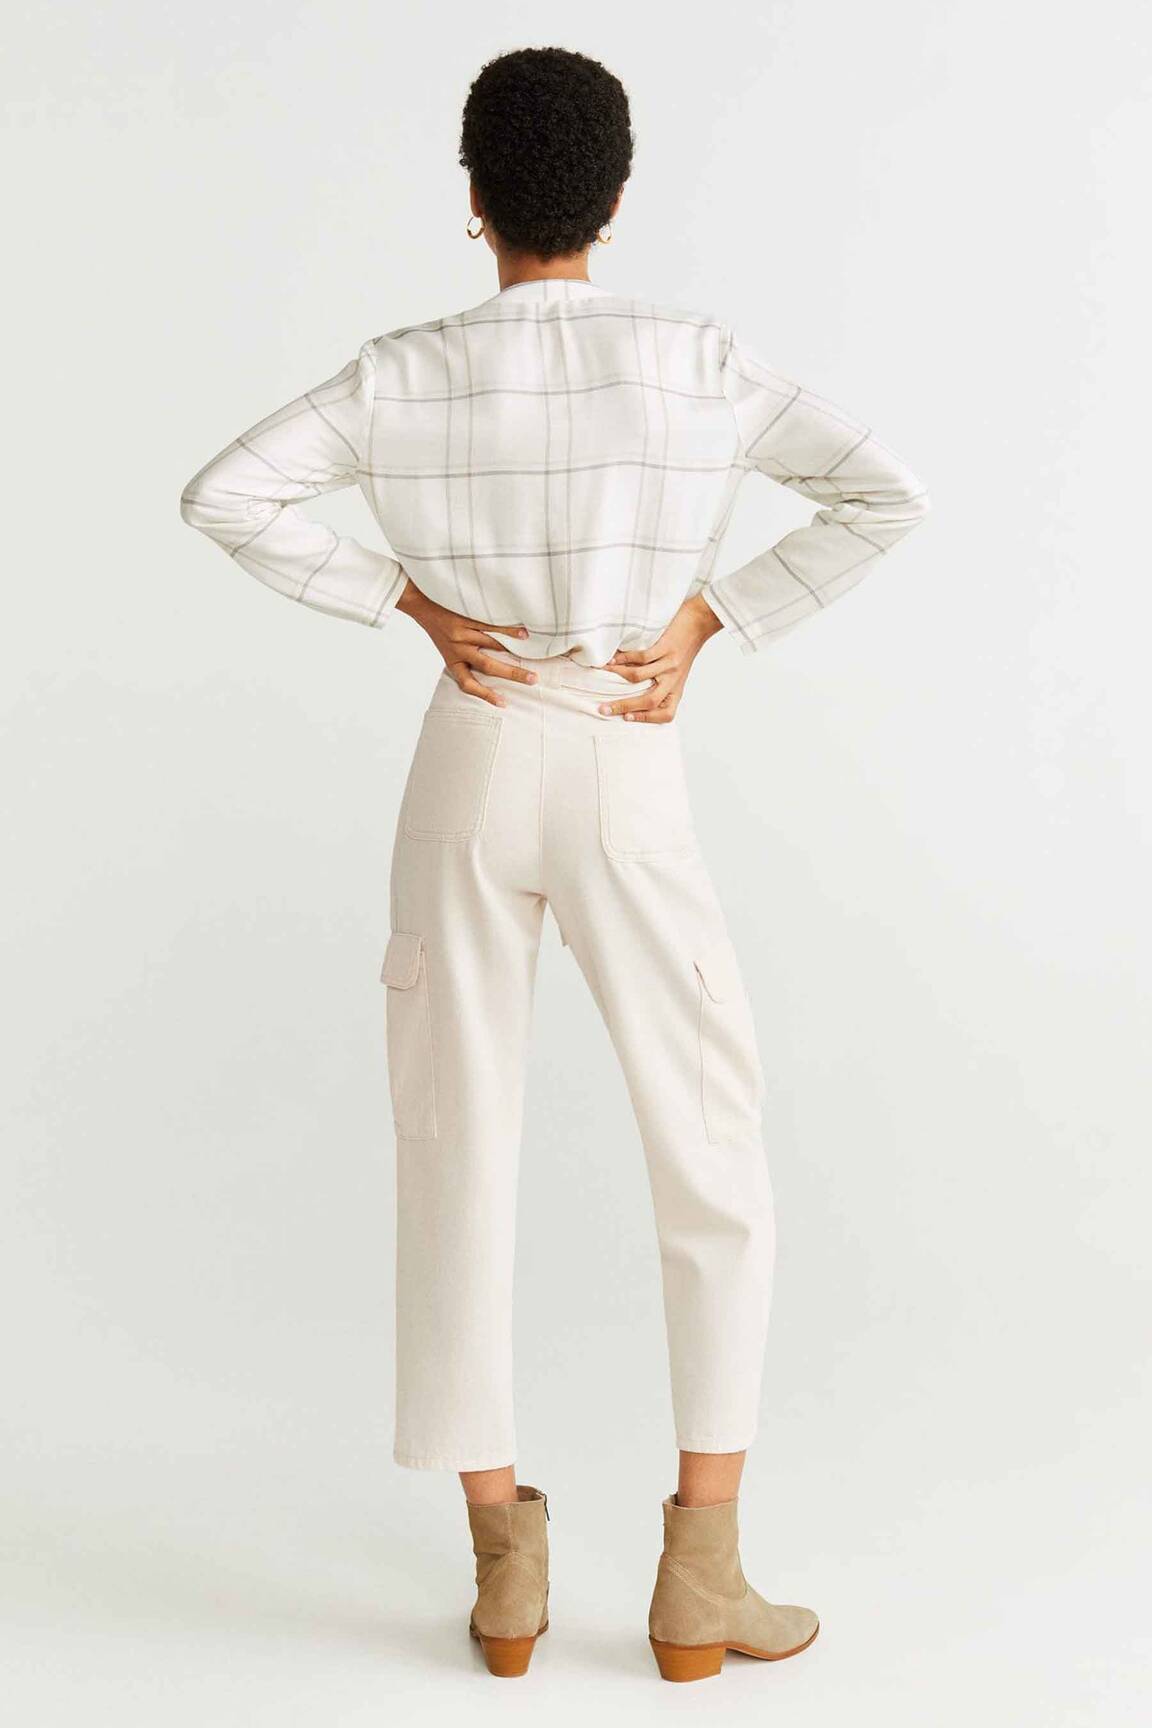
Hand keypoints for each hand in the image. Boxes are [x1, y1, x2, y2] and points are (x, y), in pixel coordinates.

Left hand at [395, 578, 538, 707]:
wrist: (420, 604)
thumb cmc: (438, 627)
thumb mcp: (446, 648)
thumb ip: (463, 657)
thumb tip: (490, 667)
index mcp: (452, 661)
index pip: (468, 684)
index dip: (485, 695)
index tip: (504, 704)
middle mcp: (458, 649)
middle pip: (488, 666)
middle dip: (512, 674)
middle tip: (533, 680)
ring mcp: (462, 633)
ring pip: (492, 645)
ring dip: (513, 650)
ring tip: (530, 653)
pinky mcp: (466, 618)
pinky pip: (490, 625)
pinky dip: (508, 631)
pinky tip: (522, 635)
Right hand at [595, 594, 723, 722]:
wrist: (699, 623)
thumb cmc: (683, 649)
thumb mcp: (677, 673)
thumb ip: (662, 686)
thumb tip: (634, 696)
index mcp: (677, 690)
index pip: (666, 714)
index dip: (646, 719)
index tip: (626, 719)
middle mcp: (674, 680)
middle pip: (649, 701)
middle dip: (623, 706)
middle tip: (603, 709)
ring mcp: (670, 664)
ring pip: (639, 677)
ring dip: (617, 676)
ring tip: (603, 674)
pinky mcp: (666, 647)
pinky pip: (641, 657)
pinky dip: (623, 658)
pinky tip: (613, 659)